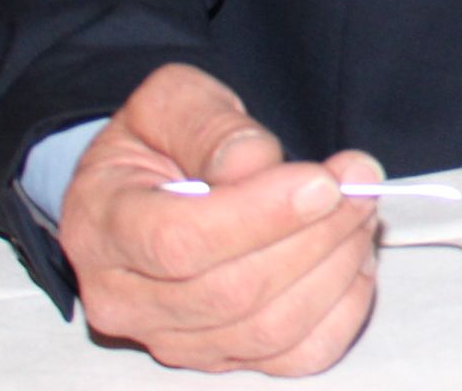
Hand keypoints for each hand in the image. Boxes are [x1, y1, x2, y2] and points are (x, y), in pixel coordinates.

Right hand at [57, 63, 381, 374]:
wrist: (153, 186)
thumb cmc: (160, 142)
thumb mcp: (170, 103)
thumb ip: (209, 124)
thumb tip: (254, 162)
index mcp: (102, 229)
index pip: (178, 242)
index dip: (260, 216)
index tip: (322, 181)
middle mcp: (125, 301)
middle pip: (232, 291)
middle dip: (314, 233)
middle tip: (360, 181)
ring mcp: (172, 339)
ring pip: (269, 327)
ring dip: (336, 265)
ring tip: (360, 208)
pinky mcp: (223, 358)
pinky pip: (296, 355)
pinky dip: (343, 308)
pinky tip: (355, 255)